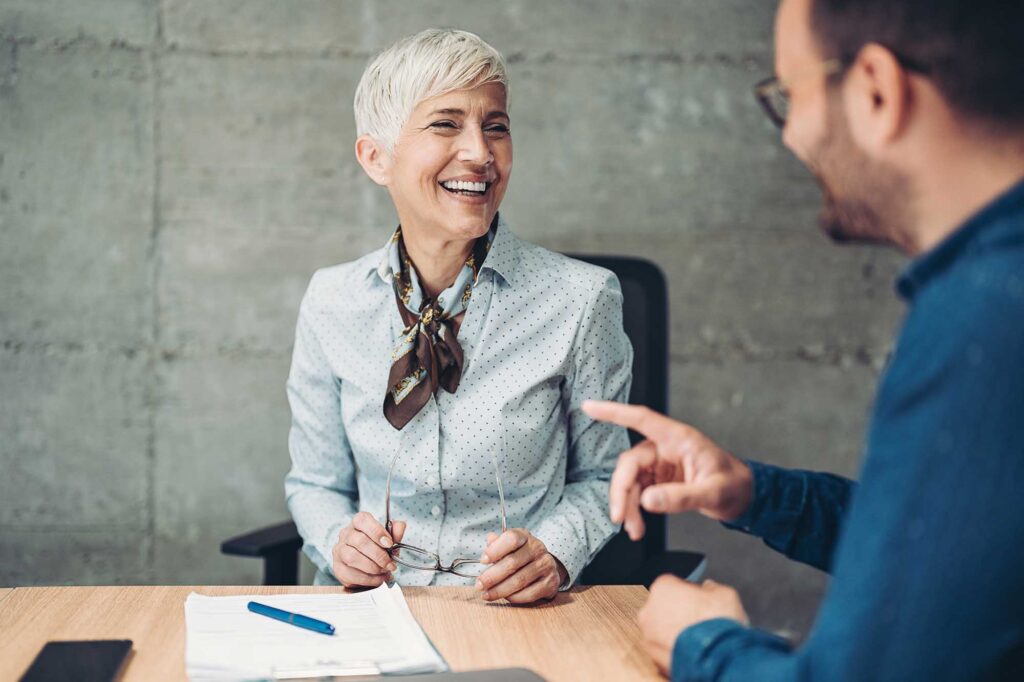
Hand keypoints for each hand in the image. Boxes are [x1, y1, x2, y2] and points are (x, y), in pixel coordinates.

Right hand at [331, 511, 406, 587]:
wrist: (366, 567)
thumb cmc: (377, 548)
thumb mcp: (389, 539)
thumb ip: (395, 531)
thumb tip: (400, 526)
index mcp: (358, 523)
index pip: (362, 520)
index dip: (377, 531)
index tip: (389, 544)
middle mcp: (345, 535)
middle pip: (359, 541)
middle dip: (379, 555)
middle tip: (390, 564)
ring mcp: (339, 551)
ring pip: (352, 557)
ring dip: (372, 567)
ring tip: (384, 571)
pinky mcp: (338, 568)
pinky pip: (350, 574)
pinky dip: (368, 578)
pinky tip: (377, 578)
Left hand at [475, 529, 568, 603]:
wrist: (546, 567)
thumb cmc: (521, 556)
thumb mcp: (510, 546)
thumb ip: (498, 544)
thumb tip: (490, 539)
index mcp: (526, 537)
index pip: (511, 538)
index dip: (495, 550)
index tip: (483, 561)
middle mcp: (538, 549)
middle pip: (512, 563)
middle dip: (492, 576)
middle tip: (479, 585)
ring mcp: (546, 566)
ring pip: (519, 580)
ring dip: (500, 590)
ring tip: (486, 594)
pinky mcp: (550, 583)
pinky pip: (529, 594)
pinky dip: (514, 597)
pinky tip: (504, 598)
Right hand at [582, 400, 753, 539]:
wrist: (743, 497)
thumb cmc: (733, 485)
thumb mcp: (712, 493)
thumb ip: (680, 497)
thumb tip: (647, 501)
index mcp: (678, 439)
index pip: (641, 419)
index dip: (614, 412)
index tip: (589, 406)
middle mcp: (665, 448)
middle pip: (630, 463)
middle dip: (621, 490)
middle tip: (619, 517)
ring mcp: (660, 465)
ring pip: (630, 481)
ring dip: (627, 505)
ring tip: (633, 530)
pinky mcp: (659, 480)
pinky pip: (637, 493)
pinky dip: (634, 510)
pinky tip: (637, 526)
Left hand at [638, 575, 748, 674]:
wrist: (718, 659)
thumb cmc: (718, 624)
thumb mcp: (724, 594)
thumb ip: (711, 588)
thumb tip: (709, 588)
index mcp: (663, 588)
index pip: (673, 584)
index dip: (689, 593)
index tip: (700, 601)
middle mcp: (649, 610)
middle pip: (664, 607)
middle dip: (679, 613)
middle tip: (699, 621)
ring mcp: (649, 636)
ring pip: (661, 630)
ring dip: (675, 632)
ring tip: (698, 640)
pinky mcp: (653, 658)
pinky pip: (664, 649)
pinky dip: (675, 649)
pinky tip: (693, 652)